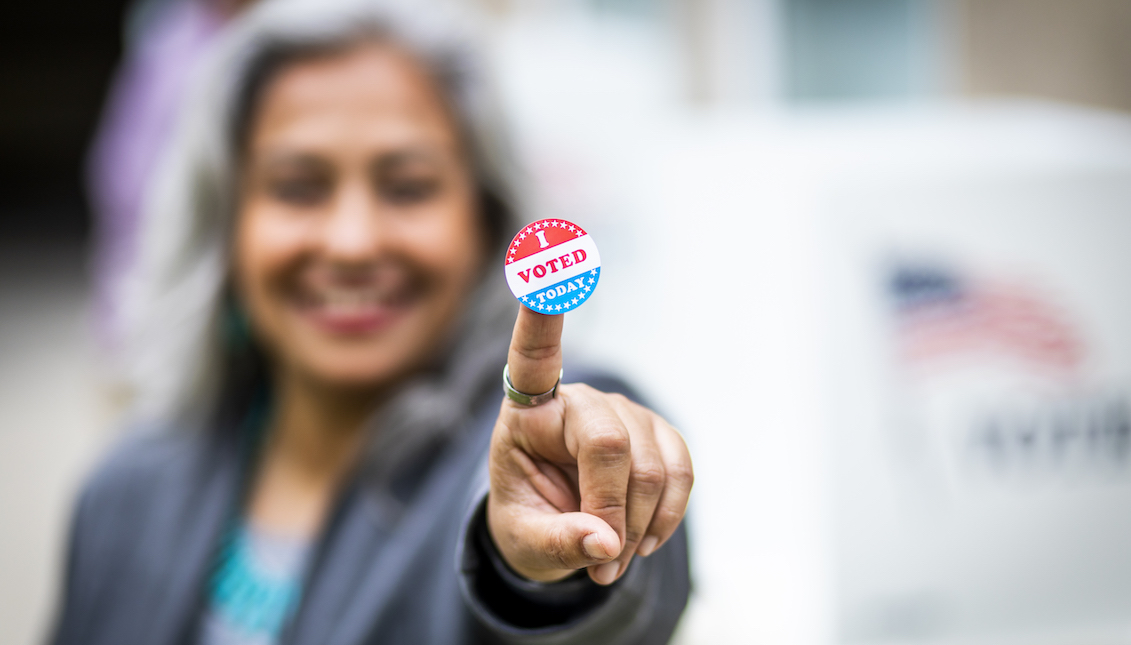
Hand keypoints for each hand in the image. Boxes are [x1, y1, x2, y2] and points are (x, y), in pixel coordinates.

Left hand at [487, 306, 692, 585]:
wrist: (557, 531)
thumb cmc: (529, 522)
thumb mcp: (523, 542)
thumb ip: (557, 543)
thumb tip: (606, 545)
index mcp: (528, 411)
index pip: (534, 354)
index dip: (543, 310)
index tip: (546, 256)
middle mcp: (577, 399)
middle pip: (609, 442)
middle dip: (611, 510)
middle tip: (602, 561)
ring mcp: (623, 412)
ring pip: (650, 466)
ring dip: (640, 526)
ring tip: (614, 557)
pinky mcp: (658, 432)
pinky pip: (681, 470)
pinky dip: (669, 515)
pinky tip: (645, 538)